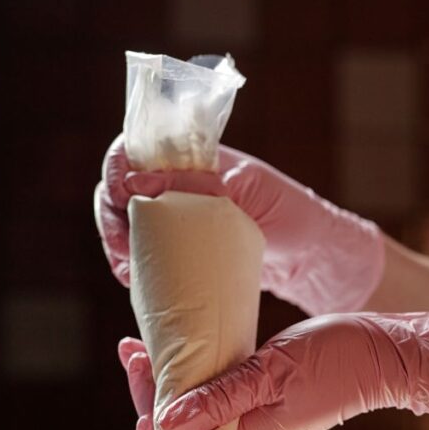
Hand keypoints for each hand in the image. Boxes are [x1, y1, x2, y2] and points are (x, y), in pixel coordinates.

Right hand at [95, 135, 384, 314]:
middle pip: (122, 187)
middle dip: (110, 215)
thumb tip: (140, 182)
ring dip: (117, 244)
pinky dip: (132, 265)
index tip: (119, 197)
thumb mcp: (253, 194)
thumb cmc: (294, 217)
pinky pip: (146, 251)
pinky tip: (134, 282)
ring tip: (127, 271)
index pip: (139, 147)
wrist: (317, 260)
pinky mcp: (184, 251)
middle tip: (121, 248)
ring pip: (127, 221)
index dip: (117, 168)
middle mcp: (182, 184)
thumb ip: (204, 185)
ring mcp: (180, 218)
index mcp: (198, 159)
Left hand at [118, 312, 428, 429]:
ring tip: (145, 344)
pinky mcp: (262, 405)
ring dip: (167, 382)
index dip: (145, 420)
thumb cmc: (339, 361)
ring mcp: (255, 423)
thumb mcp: (272, 371)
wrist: (387, 355)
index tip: (138, 370)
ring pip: (195, 415)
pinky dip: (194, 377)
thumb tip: (166, 423)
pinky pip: (216, 400)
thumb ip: (220, 398)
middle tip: (134, 346)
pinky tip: (183, 351)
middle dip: (148, 393)